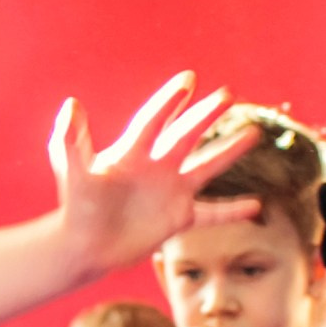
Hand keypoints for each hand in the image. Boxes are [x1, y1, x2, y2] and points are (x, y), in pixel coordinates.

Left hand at [50, 73, 258, 275]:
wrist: (83, 246)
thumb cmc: (76, 208)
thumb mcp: (73, 173)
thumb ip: (69, 140)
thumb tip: (71, 104)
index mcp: (130, 153)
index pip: (153, 121)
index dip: (169, 101)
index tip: (188, 80)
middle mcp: (155, 167)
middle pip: (185, 135)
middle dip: (205, 115)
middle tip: (226, 94)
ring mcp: (170, 191)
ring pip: (206, 166)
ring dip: (229, 151)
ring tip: (254, 133)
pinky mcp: (178, 217)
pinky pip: (212, 213)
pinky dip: (232, 211)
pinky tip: (256, 206)